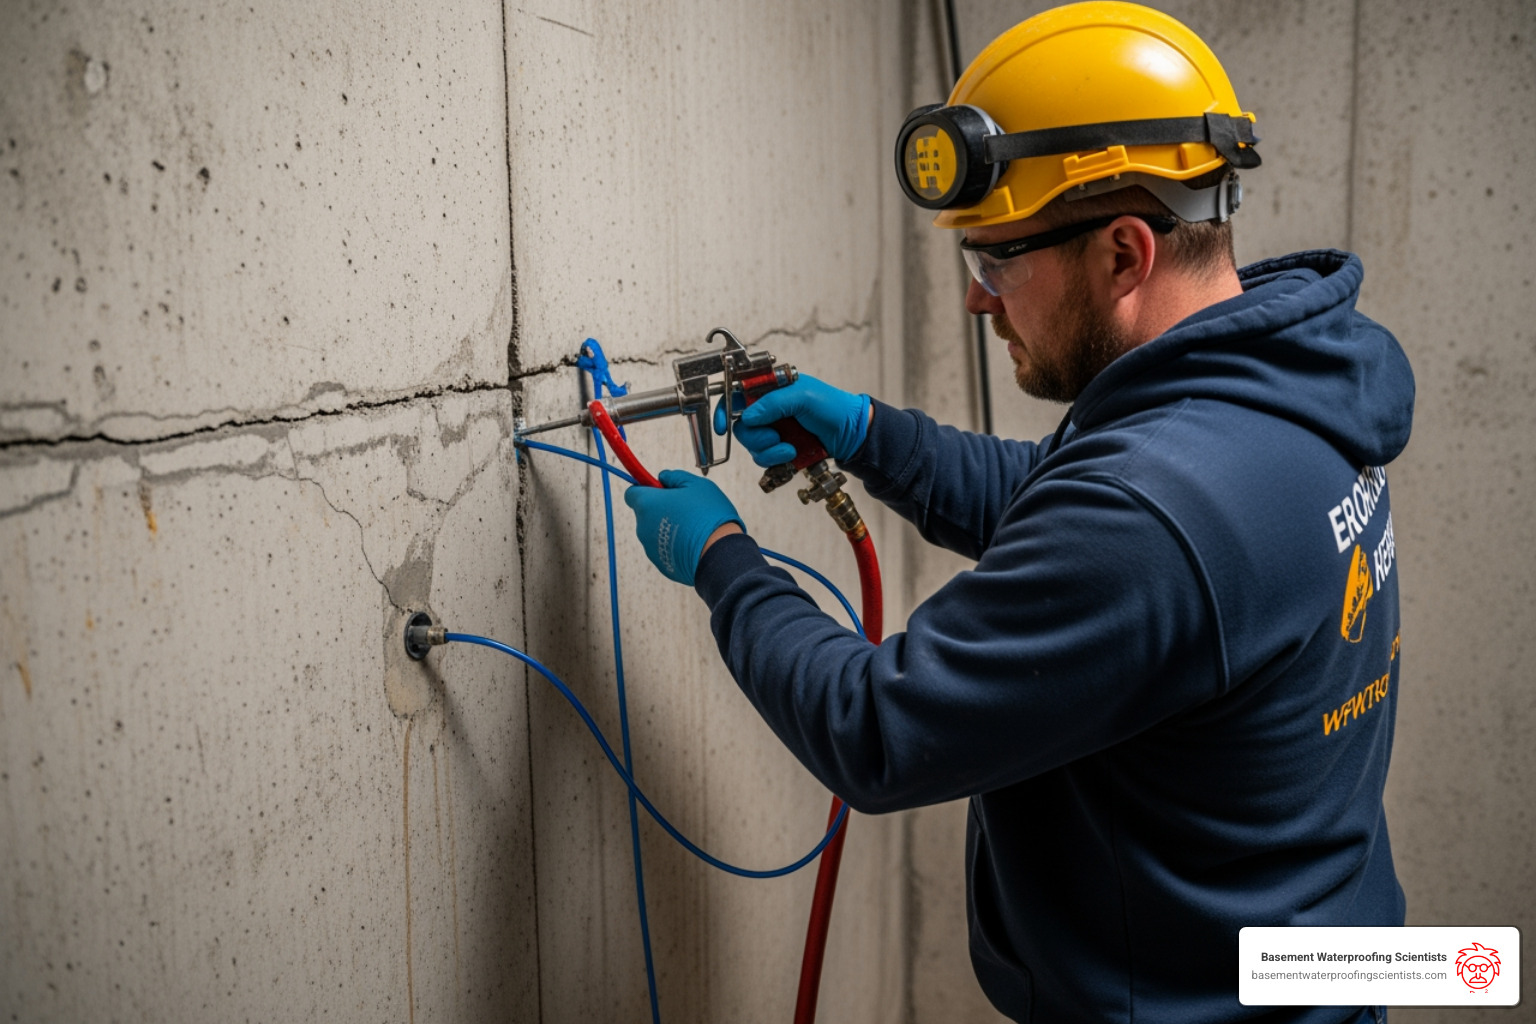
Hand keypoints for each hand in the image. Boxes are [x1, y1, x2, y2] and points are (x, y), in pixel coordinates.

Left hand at [623, 469, 744, 585]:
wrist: (719, 553)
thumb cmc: (708, 516)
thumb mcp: (696, 484)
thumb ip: (674, 477)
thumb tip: (663, 477)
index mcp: (647, 504)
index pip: (632, 493)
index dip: (646, 488)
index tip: (660, 488)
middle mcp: (643, 527)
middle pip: (645, 513)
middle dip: (660, 508)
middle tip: (684, 507)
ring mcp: (650, 548)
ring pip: (655, 532)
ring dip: (668, 527)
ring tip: (692, 527)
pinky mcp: (661, 564)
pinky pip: (664, 549)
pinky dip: (674, 545)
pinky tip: (693, 543)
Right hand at [712, 375, 871, 467]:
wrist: (852, 435)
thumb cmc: (834, 407)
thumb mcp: (804, 396)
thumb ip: (774, 402)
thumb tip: (748, 415)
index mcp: (771, 389)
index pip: (736, 395)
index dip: (724, 409)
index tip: (721, 424)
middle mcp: (768, 409)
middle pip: (741, 426)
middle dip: (756, 436)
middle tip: (775, 436)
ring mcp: (774, 430)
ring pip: (751, 445)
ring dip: (769, 450)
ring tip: (789, 448)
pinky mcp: (779, 449)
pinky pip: (764, 458)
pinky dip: (776, 459)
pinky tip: (792, 455)